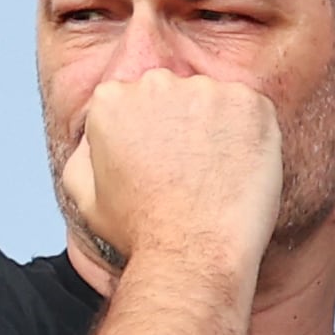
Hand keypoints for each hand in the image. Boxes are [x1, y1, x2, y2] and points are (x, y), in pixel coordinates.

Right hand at [59, 69, 280, 274]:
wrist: (194, 251)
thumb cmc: (139, 229)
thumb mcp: (84, 195)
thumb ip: (82, 153)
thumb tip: (94, 136)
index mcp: (110, 100)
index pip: (129, 100)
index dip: (143, 134)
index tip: (155, 162)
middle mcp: (156, 84)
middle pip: (170, 92)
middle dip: (178, 122)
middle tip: (185, 168)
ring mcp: (206, 90)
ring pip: (212, 99)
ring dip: (214, 127)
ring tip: (213, 172)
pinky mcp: (249, 102)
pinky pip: (251, 109)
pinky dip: (249, 133)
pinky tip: (236, 168)